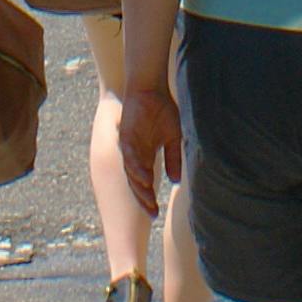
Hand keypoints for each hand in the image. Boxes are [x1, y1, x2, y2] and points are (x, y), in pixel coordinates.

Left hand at [118, 85, 183, 218]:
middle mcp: (135, 155)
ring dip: (140, 186)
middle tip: (152, 214)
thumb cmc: (162, 109)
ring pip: (132, 173)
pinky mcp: (126, 137)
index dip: (149, 198)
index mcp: (145, 156)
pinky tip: (145, 178)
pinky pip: (130, 156)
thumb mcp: (173, 137)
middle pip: (136, 183)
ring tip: (149, 199)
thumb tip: (176, 181)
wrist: (151, 87)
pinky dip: (137, 168)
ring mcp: (129, 147)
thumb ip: (173, 158)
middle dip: (144, 199)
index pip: (145, 183)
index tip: (156, 214)